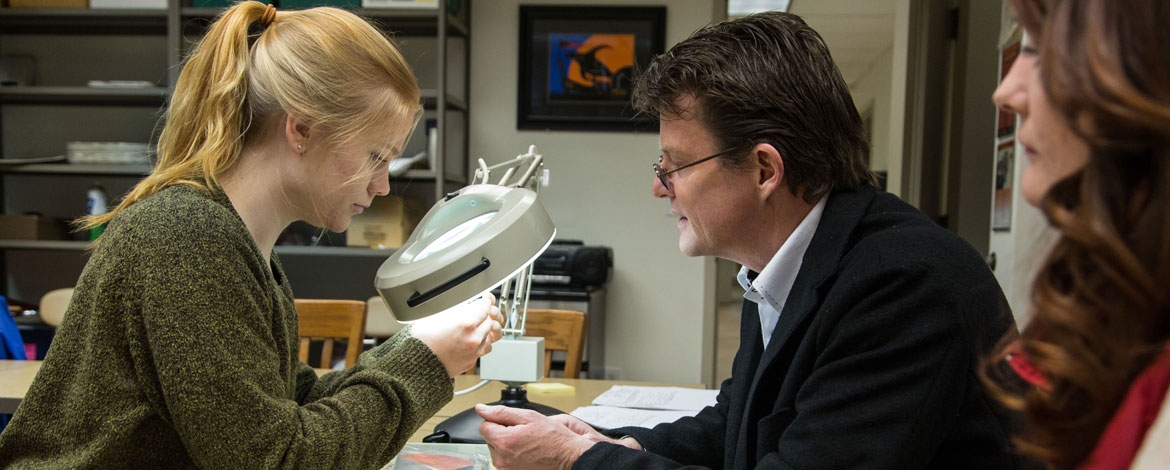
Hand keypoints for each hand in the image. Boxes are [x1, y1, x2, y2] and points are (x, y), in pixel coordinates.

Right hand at [410, 295, 502, 376]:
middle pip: (490, 321)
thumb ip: (457, 310)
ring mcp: (474, 351)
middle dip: (485, 315)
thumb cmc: (421, 342)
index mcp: (467, 323)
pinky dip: (480, 343)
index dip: (485, 301)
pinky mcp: (471, 361)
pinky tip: (470, 340)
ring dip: (485, 330)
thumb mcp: (437, 316)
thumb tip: (466, 306)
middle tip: (478, 312)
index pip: (486, 306)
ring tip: (475, 327)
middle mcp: (474, 338)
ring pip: (490, 336)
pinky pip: (483, 349)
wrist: (416, 364)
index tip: (484, 300)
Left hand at [477, 404, 632, 469]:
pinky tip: (527, 452)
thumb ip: (501, 412)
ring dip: (508, 444)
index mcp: (503, 441)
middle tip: (524, 432)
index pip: (484, 425)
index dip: (498, 421)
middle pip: (490, 438)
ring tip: (527, 443)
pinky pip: (505, 460)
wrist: (568, 458)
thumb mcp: (529, 417)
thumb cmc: (554, 439)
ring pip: (497, 450)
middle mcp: (501, 458)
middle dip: (503, 432)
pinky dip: (513, 455)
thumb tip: (481, 409)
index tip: (513, 423)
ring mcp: (506, 469)